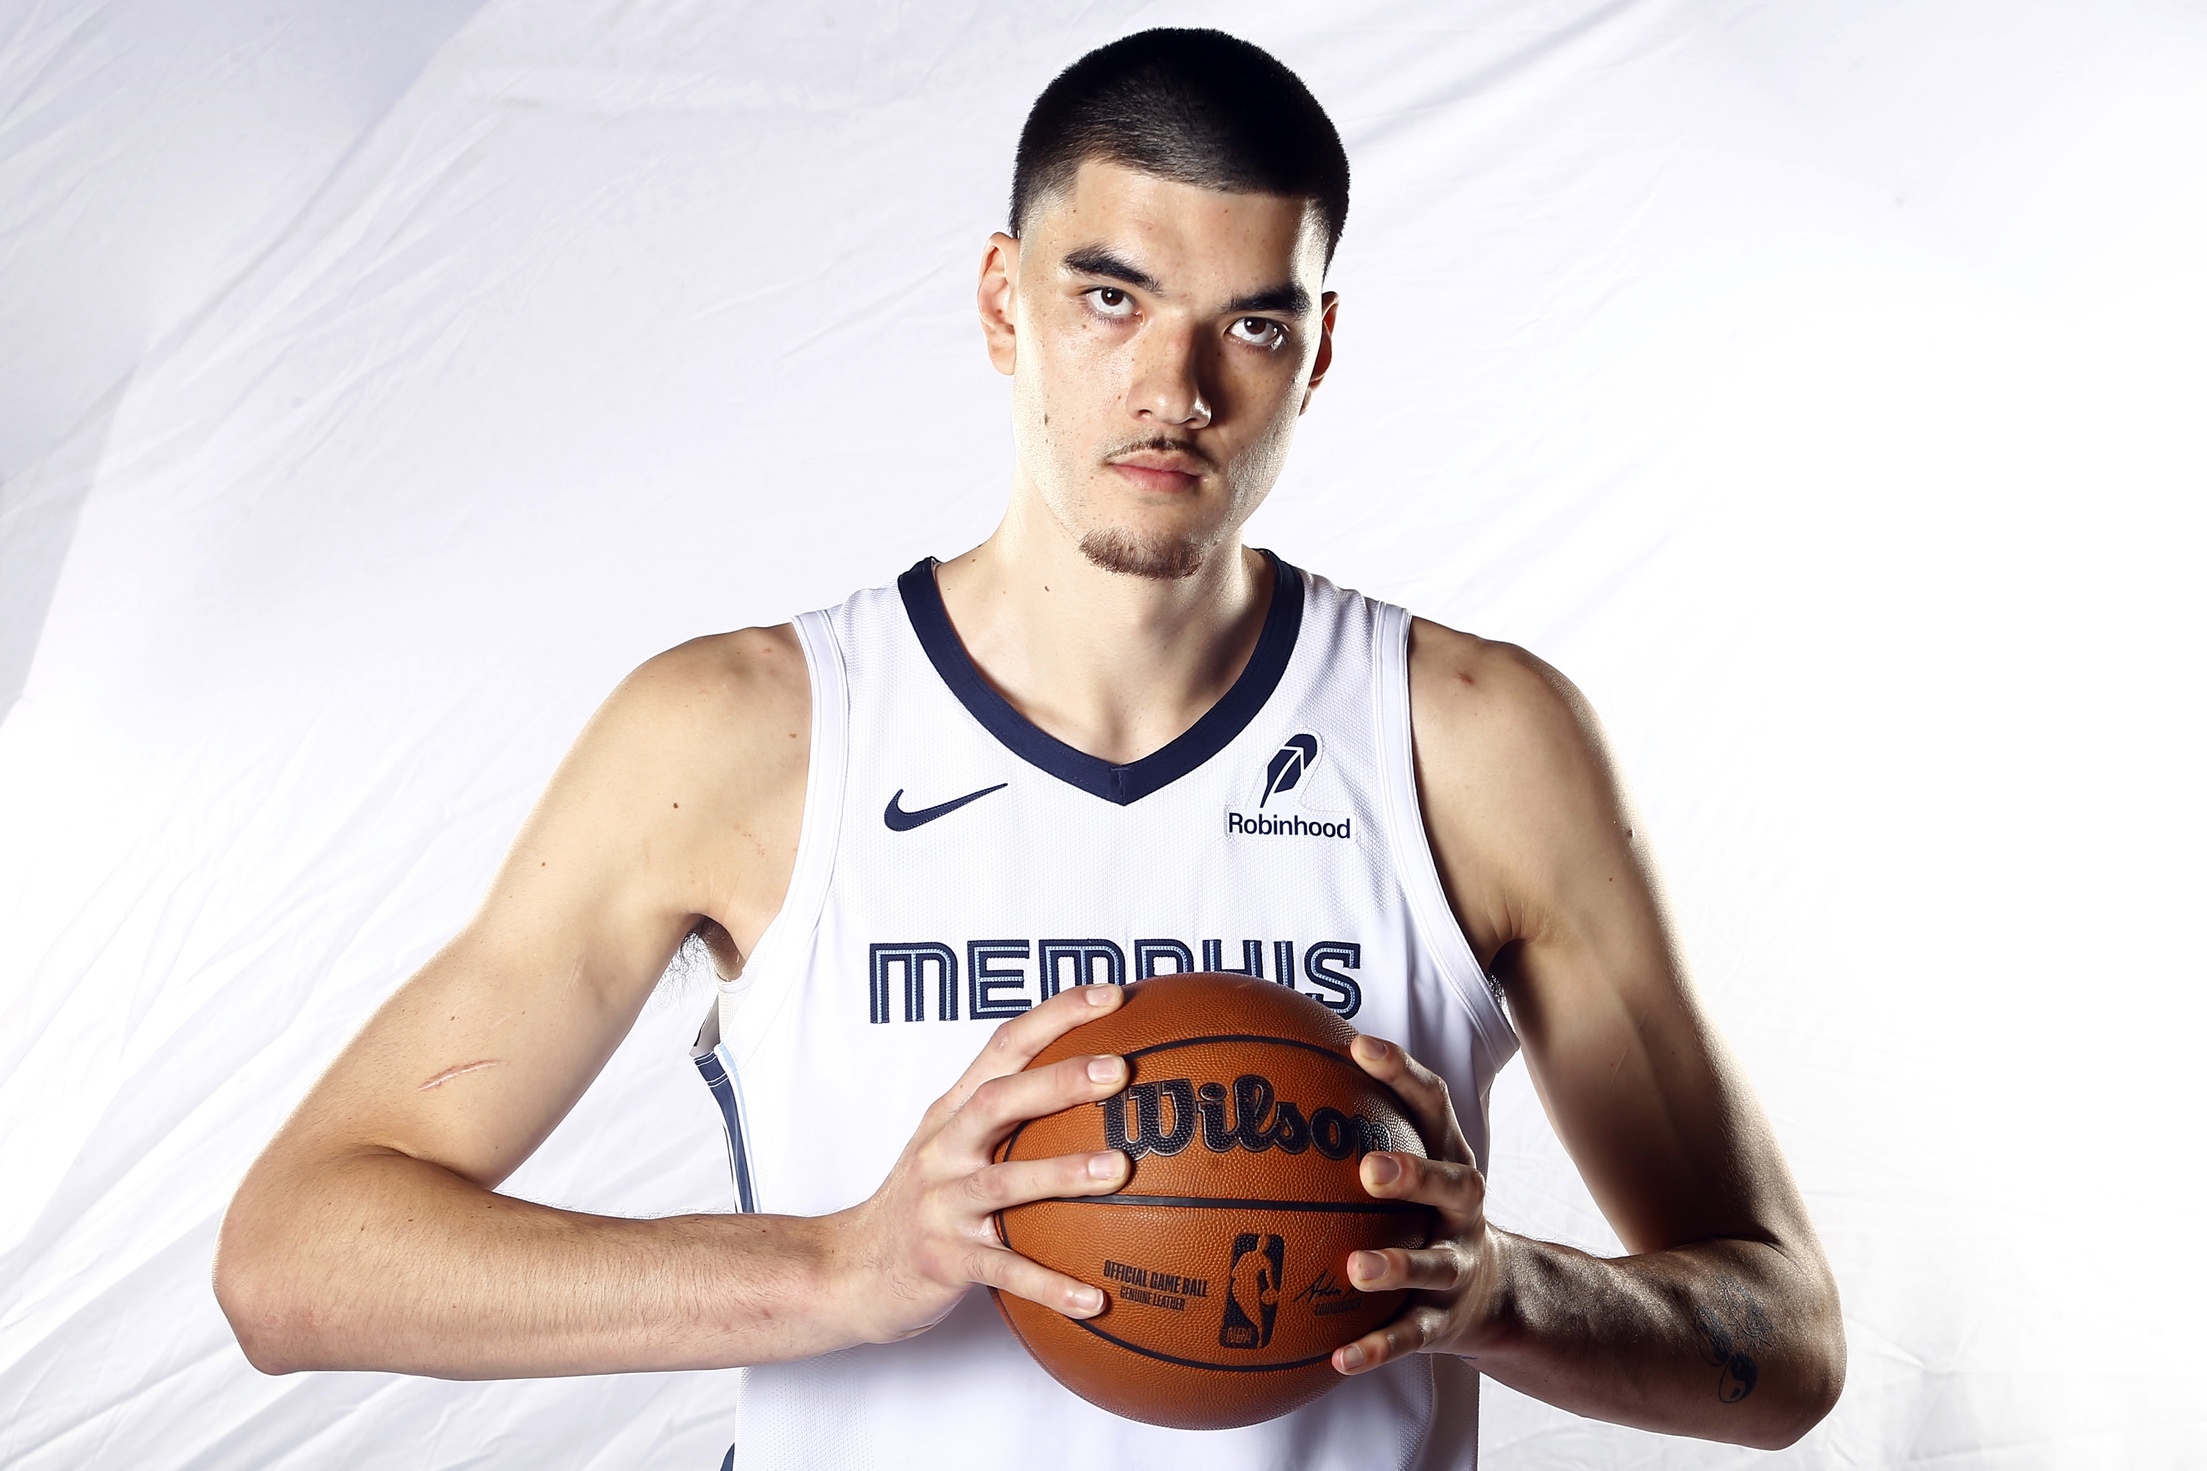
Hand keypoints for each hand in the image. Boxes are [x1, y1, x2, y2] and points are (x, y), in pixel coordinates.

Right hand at [833, 983, 1132, 1343]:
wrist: (849, 1270)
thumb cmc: (921, 1201)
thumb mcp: (953, 1146)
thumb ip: (1012, 1115)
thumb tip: (1101, 1086)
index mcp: (952, 1114)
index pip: (1004, 1047)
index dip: (1056, 1016)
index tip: (1112, 995)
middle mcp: (943, 1150)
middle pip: (998, 1100)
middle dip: (1058, 1079)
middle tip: (1120, 1070)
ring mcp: (940, 1205)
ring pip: (1002, 1182)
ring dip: (1061, 1172)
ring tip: (1118, 1170)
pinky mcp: (943, 1261)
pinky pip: (1003, 1272)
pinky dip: (1049, 1285)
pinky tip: (1095, 1300)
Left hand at [1332, 1034, 1503, 1373]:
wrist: (1492, 1294)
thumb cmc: (1423, 1211)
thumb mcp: (1408, 1164)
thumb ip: (1351, 1124)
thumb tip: (1269, 1073)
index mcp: (1447, 1156)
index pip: (1432, 1103)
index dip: (1401, 1073)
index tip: (1359, 1046)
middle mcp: (1461, 1207)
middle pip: (1450, 1182)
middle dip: (1413, 1175)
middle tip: (1369, 1170)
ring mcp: (1456, 1265)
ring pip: (1432, 1265)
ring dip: (1396, 1266)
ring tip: (1356, 1268)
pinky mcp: (1444, 1321)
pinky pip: (1410, 1336)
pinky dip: (1378, 1347)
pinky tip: (1338, 1358)